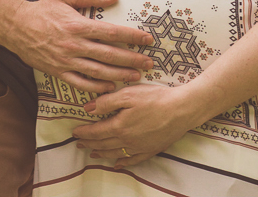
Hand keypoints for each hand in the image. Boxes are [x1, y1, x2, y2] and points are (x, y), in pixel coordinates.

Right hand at [2, 0, 154, 93]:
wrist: (16, 26)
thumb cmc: (43, 9)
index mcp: (79, 25)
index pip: (112, 33)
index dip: (132, 37)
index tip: (148, 39)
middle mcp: (75, 45)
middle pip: (110, 55)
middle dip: (133, 60)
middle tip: (150, 62)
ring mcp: (66, 61)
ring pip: (99, 72)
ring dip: (120, 75)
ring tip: (137, 77)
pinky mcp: (58, 72)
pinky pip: (80, 83)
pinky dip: (96, 88)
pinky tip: (110, 88)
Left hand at [72, 84, 203, 167]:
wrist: (182, 109)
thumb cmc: (156, 98)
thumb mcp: (129, 93)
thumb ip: (107, 102)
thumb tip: (88, 109)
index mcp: (119, 126)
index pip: (96, 132)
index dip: (84, 132)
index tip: (74, 132)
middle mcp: (127, 140)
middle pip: (103, 144)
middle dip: (89, 143)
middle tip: (79, 143)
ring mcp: (139, 147)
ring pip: (115, 153)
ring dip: (101, 154)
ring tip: (93, 154)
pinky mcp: (151, 150)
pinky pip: (133, 160)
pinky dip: (122, 163)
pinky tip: (117, 164)